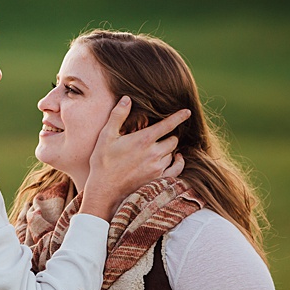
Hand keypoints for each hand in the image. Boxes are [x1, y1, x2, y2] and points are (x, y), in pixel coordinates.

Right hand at [80, 97, 190, 219]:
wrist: (104, 190)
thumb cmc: (103, 162)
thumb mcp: (106, 136)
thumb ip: (118, 116)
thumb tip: (126, 99)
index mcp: (144, 139)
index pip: (168, 124)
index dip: (179, 116)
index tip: (187, 112)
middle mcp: (155, 153)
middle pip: (173, 139)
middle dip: (168, 135)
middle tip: (159, 136)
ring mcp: (158, 167)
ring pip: (173, 153)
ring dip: (169, 149)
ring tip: (158, 148)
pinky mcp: (159, 179)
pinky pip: (177, 169)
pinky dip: (178, 162)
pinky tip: (175, 158)